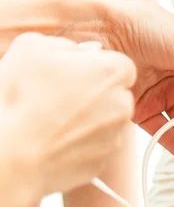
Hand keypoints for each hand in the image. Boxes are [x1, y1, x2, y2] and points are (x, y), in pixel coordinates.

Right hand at [0, 33, 135, 203]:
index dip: (97, 68)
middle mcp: (122, 106)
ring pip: (108, 122)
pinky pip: (96, 146)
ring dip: (89, 119)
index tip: (78, 74)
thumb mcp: (33, 47)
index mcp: (112, 72)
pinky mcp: (103, 161)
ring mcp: (115, 137)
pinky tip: (58, 138)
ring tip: (56, 119)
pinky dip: (82, 142)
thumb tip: (75, 53)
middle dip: (96, 94)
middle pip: (117, 95)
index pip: (120, 65)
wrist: (17, 152)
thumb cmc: (23, 99)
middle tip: (62, 96)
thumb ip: (64, 44)